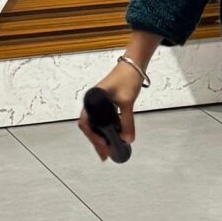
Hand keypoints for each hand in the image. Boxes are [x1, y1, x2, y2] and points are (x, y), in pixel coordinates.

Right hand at [79, 42, 149, 158]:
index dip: (93, 137)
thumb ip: (127, 122)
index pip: (87, 123)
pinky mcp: (105, 102)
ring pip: (96, 123)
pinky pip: (102, 119)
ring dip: (101, 136)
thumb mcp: (127, 102)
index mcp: (92, 100)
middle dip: (97, 141)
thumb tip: (128, 140)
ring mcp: (98, 102)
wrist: (134, 65)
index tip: (103, 147)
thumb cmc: (128, 79)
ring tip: (108, 149)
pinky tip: (113, 137)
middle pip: (90, 126)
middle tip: (105, 155)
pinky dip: (106, 129)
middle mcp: (92, 102)